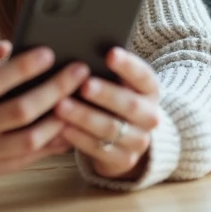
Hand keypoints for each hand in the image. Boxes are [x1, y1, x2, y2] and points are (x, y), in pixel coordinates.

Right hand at [0, 32, 89, 183]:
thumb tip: (5, 47)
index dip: (24, 67)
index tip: (49, 53)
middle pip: (19, 111)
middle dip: (55, 89)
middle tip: (79, 72)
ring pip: (28, 140)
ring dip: (60, 118)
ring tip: (80, 98)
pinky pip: (26, 158)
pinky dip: (51, 142)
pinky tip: (68, 123)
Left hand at [54, 47, 160, 179]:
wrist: (126, 139)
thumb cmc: (112, 99)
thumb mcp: (117, 83)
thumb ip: (104, 69)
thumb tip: (76, 50)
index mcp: (149, 90)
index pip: (143, 75)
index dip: (128, 65)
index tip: (110, 53)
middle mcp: (150, 116)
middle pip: (129, 105)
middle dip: (105, 94)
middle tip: (83, 84)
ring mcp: (138, 141)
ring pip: (111, 128)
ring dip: (84, 116)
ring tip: (60, 105)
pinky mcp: (123, 160)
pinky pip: (99, 149)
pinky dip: (79, 138)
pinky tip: (61, 128)